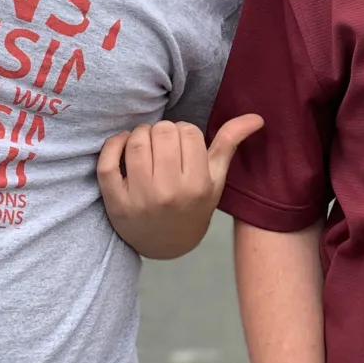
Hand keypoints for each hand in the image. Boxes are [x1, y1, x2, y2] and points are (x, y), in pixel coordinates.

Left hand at [97, 114, 262, 258]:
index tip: (183, 145)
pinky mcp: (114, 201)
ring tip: (147, 145)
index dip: (185, 132)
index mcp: (197, 185)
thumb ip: (230, 144)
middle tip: (164, 145)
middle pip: (162, 132)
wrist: (166, 244)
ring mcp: (139, 197)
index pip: (188, 131)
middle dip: (164, 131)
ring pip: (136, 141)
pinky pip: (107, 162)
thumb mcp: (215, 179)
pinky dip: (113, 144)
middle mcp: (168, 192)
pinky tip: (123, 143)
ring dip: (141, 134)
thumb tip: (256, 117)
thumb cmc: (194, 205)